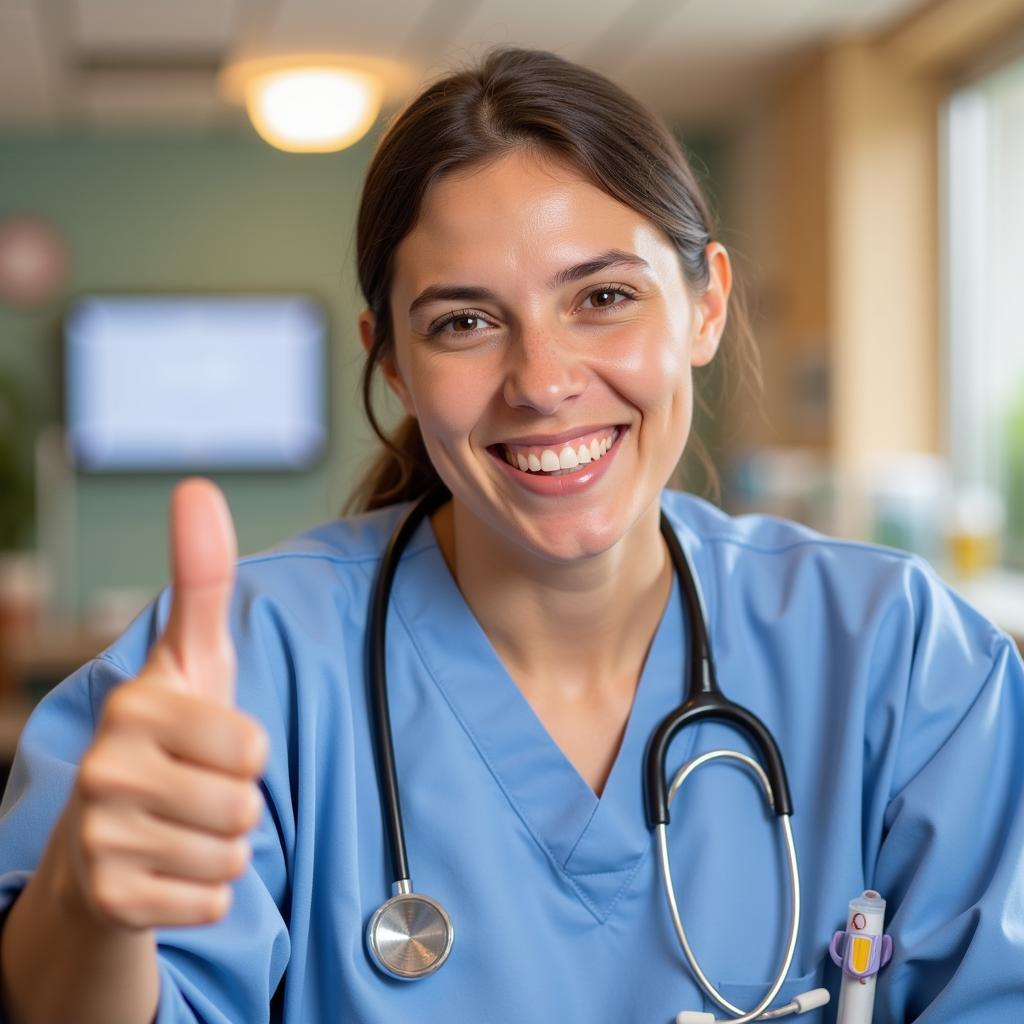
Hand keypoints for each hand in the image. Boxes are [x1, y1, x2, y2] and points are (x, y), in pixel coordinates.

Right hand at [61, 478, 268, 930]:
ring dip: (222, 848)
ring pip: (231, 855)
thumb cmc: (167, 739)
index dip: (246, 753)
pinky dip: (205, 891)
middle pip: (244, 804)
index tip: (207, 746)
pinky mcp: (107, 898)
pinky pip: (211, 900)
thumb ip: (201, 578)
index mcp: (135, 707)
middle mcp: (103, 769)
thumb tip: (196, 487)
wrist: (102, 841)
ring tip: (181, 828)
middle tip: (194, 793)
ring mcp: (98, 838)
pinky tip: (168, 868)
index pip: (251, 747)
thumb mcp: (190, 660)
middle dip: (236, 804)